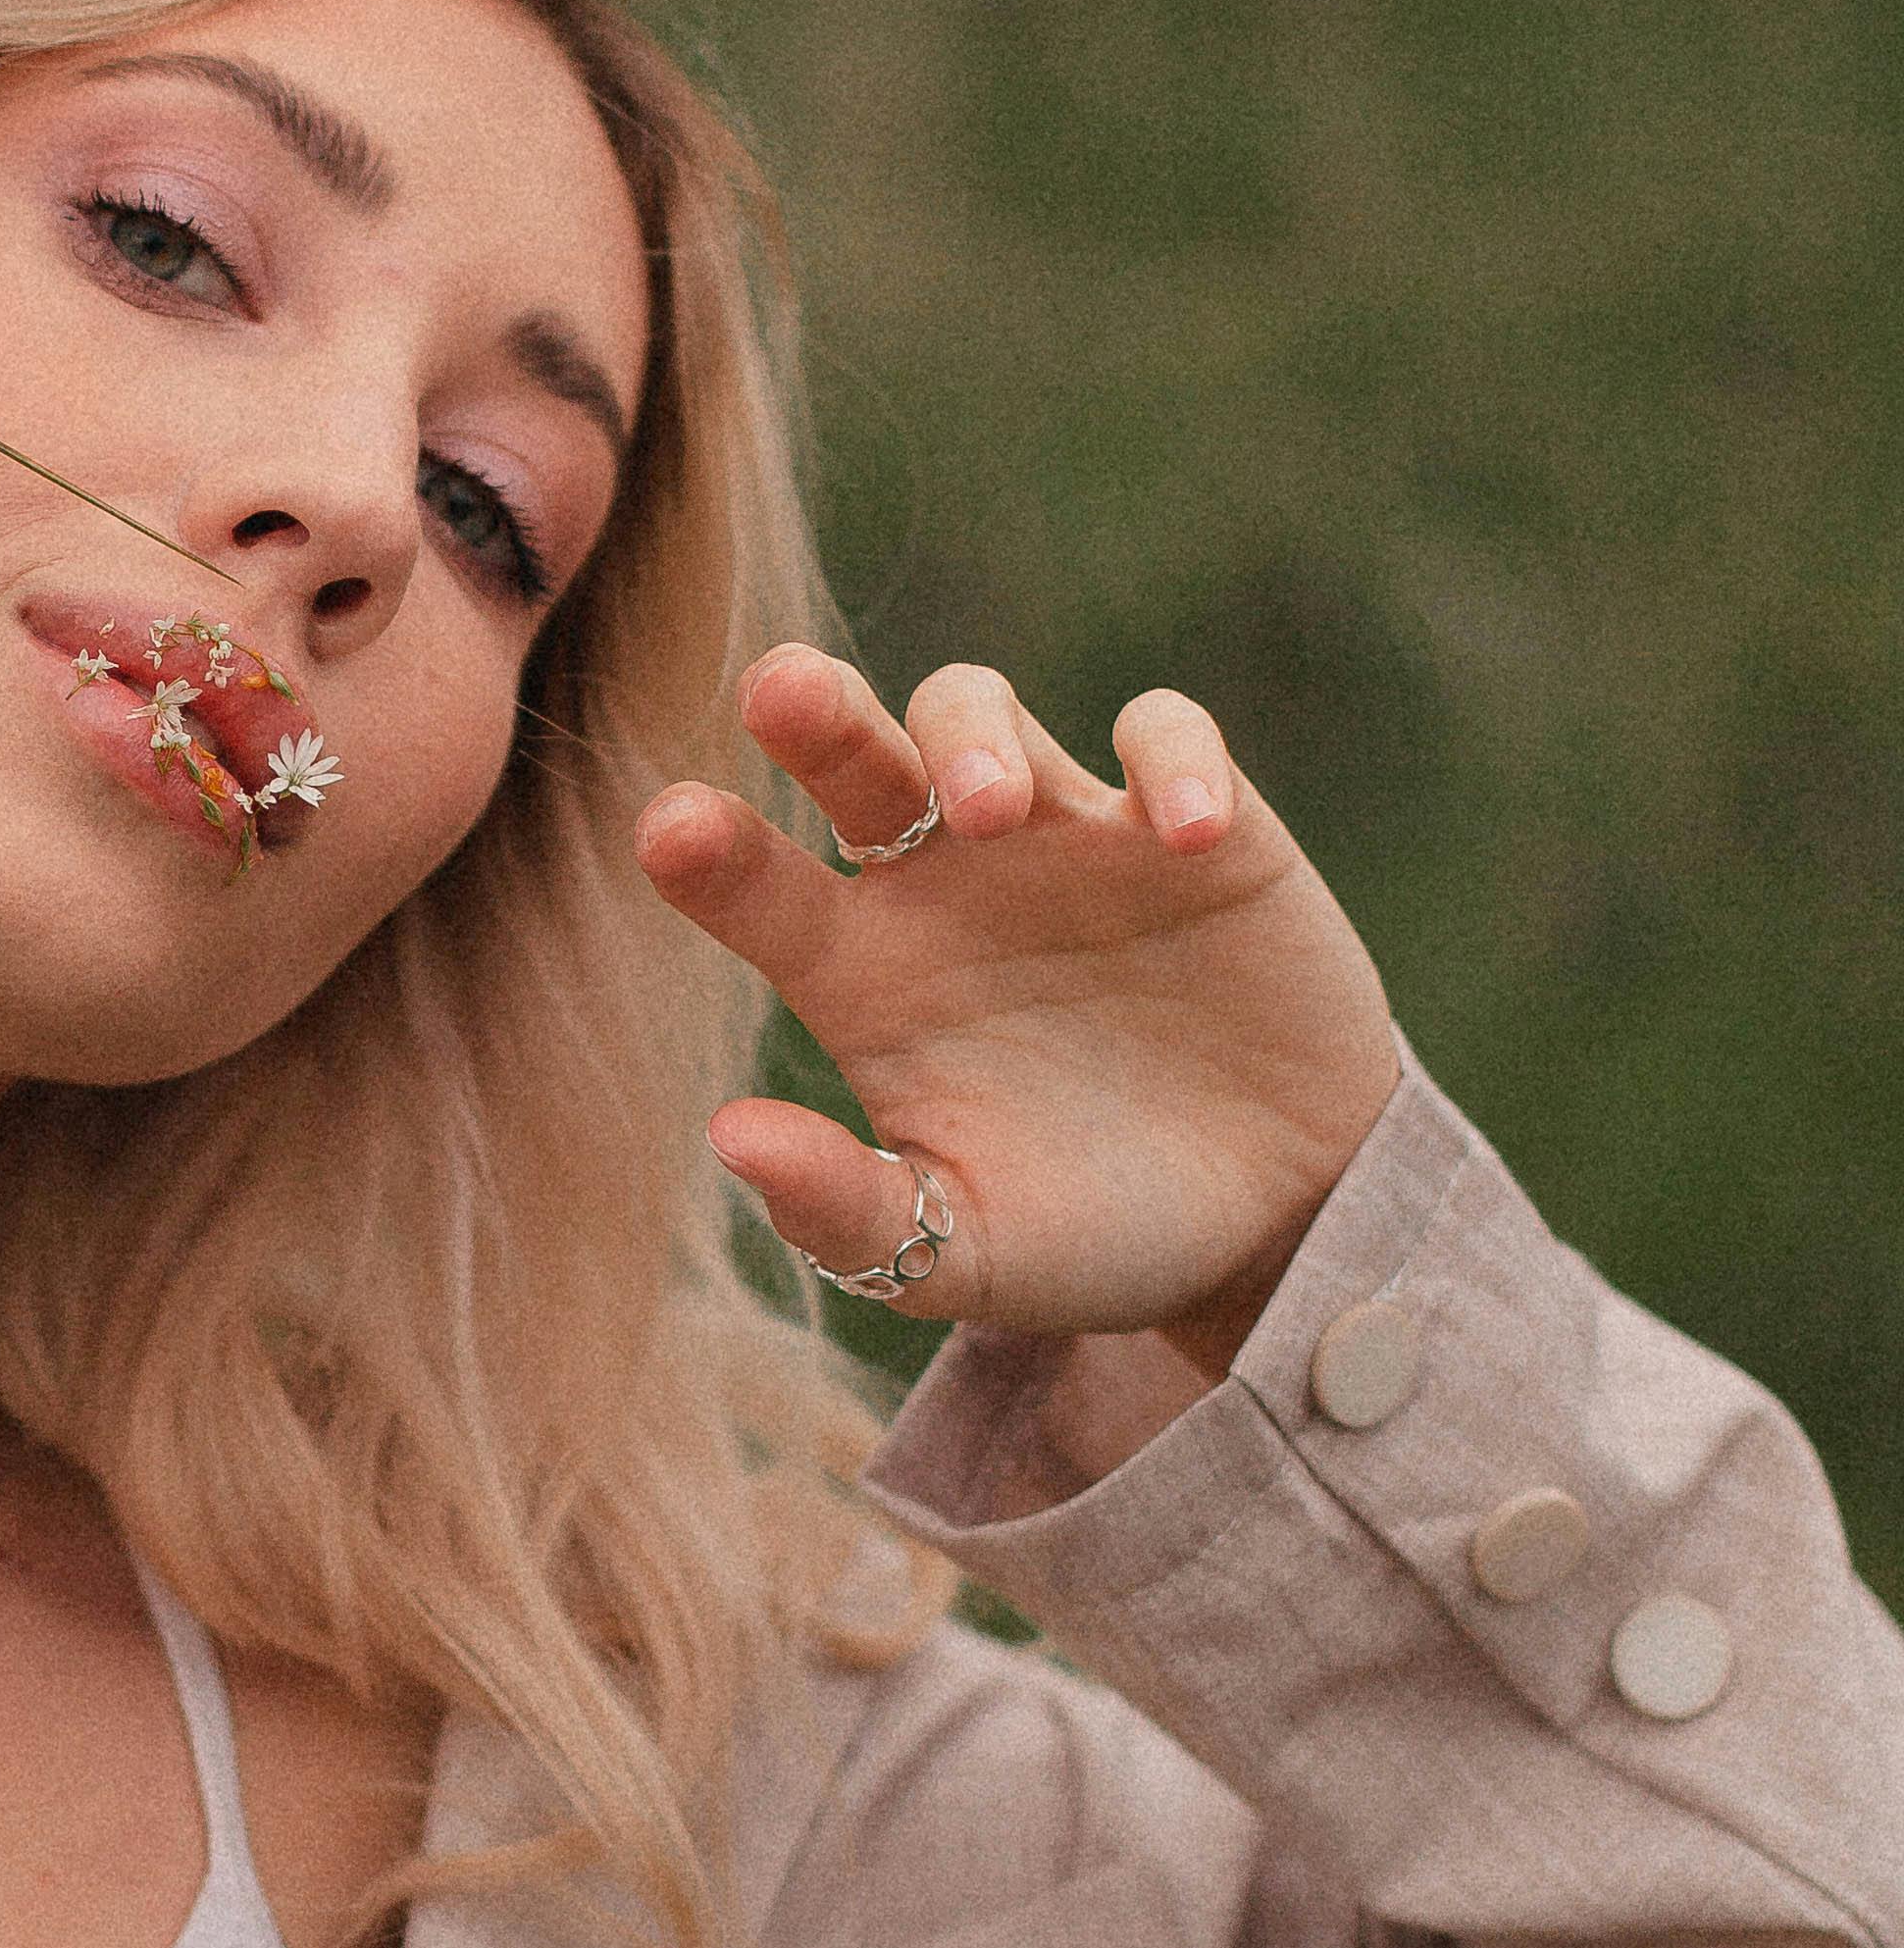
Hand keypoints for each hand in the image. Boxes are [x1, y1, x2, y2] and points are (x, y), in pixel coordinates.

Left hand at [635, 647, 1402, 1367]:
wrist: (1275, 1226)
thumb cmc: (1093, 1232)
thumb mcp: (963, 1252)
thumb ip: (847, 1210)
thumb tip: (730, 1137)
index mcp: (863, 974)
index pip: (757, 887)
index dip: (710, 852)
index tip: (672, 830)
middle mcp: (943, 883)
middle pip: (852, 753)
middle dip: (812, 710)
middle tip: (782, 694)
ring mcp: (1062, 839)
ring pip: (979, 711)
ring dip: (973, 734)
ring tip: (993, 810)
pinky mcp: (1193, 827)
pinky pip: (1164, 737)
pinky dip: (1173, 758)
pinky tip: (1182, 833)